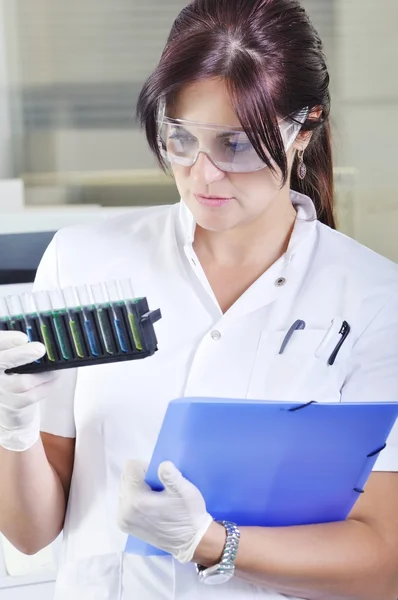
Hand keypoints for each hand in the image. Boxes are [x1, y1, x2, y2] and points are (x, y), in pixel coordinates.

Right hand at [0, 331, 58, 451]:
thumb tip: (43, 336)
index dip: (6, 340)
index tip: (23, 337)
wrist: (12, 408)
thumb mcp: (16, 359)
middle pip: (2, 361)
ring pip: (22, 382)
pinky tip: (54, 379)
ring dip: (44, 374)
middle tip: (40, 349)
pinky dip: (47, 387)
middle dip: (21, 354)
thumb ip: (23, 348)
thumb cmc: (17, 376)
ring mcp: (1, 391)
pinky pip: (31, 396)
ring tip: (56, 369)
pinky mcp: (12, 406)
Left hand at [117, 459, 213, 562]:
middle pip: (126, 478)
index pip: (130, 468)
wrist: (191, 542)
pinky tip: (150, 506)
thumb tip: (161, 464)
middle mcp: (124, 511)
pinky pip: (125, 502)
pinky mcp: (125, 526)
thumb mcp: (185, 491)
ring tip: (156, 498)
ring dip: (138, 488)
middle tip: (159, 488)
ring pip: (125, 489)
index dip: (146, 467)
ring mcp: (123, 520)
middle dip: (141, 478)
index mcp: (135, 500)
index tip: (159, 479)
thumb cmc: (188, 514)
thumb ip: (171, 476)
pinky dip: (136, 499)